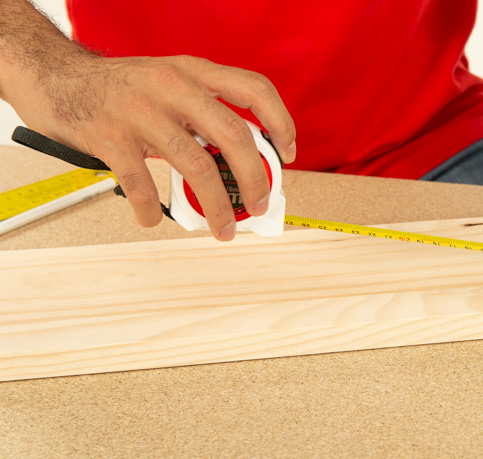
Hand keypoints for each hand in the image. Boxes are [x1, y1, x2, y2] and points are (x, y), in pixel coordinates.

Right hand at [12, 54, 295, 240]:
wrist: (58, 78)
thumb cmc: (122, 88)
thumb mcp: (171, 83)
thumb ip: (204, 113)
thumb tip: (243, 163)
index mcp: (194, 71)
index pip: (254, 89)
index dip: (281, 122)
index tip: (289, 154)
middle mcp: (172, 86)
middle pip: (233, 136)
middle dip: (255, 179)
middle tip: (260, 205)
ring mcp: (140, 110)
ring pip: (196, 166)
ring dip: (216, 206)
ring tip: (224, 229)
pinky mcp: (110, 136)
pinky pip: (142, 183)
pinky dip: (153, 209)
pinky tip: (154, 218)